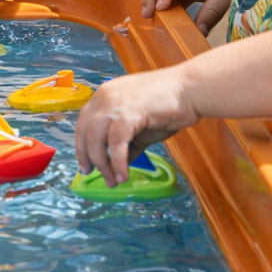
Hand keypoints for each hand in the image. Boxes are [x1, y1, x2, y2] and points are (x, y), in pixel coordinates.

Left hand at [74, 68, 197, 186]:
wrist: (189, 90)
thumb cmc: (167, 106)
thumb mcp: (140, 127)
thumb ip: (127, 143)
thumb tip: (117, 166)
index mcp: (105, 95)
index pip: (83, 123)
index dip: (81, 147)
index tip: (85, 165)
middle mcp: (105, 96)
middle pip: (84, 132)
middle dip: (89, 158)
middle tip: (95, 176)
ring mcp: (115, 102)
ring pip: (96, 138)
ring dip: (103, 164)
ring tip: (113, 180)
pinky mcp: (129, 111)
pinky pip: (116, 142)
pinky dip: (118, 162)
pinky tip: (123, 175)